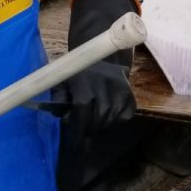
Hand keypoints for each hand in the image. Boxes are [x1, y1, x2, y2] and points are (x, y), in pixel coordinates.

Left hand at [64, 0, 140, 133]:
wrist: (104, 56)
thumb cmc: (79, 72)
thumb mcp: (64, 80)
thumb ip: (59, 97)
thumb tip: (60, 116)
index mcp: (84, 80)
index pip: (82, 108)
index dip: (77, 124)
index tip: (74, 134)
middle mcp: (104, 84)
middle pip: (98, 117)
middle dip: (89, 128)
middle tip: (84, 130)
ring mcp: (120, 89)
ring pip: (112, 119)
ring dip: (102, 127)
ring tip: (94, 126)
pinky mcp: (131, 93)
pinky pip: (126, 116)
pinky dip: (117, 122)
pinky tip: (108, 119)